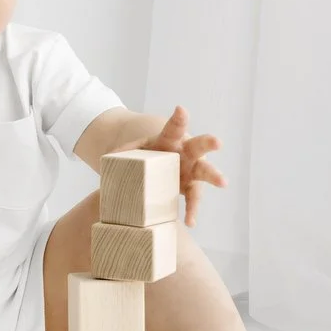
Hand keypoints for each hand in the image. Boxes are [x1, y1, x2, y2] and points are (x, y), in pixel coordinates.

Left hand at [111, 105, 226, 226]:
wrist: (155, 167)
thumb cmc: (147, 154)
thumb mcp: (132, 150)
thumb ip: (121, 153)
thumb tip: (108, 159)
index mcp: (170, 138)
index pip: (175, 126)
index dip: (179, 118)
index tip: (181, 109)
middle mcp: (185, 152)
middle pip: (198, 146)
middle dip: (208, 143)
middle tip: (217, 142)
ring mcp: (191, 170)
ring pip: (205, 172)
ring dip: (214, 176)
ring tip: (223, 182)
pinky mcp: (189, 187)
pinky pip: (193, 199)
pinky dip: (192, 210)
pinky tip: (190, 221)